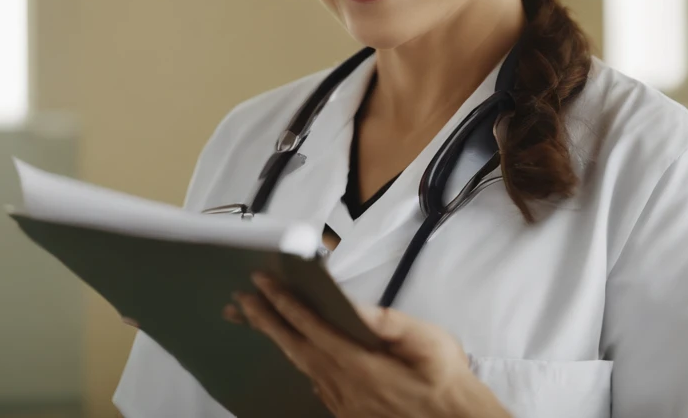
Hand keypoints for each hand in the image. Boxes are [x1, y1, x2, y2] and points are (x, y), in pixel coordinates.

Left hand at [229, 273, 511, 417]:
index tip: (262, 283)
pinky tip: (298, 358)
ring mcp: (344, 404)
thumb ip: (387, 322)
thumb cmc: (446, 380)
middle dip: (266, 322)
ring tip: (257, 323)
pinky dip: (301, 366)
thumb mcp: (427, 340)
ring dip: (278, 342)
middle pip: (295, 348)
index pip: (312, 326)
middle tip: (241, 301)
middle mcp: (344, 386)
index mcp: (360, 363)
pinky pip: (317, 387)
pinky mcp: (349, 415)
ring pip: (302, 368)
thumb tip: (352, 305)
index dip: (284, 303)